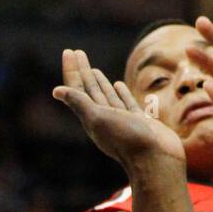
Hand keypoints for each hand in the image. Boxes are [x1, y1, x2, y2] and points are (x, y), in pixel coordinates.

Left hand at [53, 49, 185, 170]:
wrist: (156, 159)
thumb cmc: (128, 139)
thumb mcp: (99, 118)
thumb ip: (80, 103)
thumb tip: (56, 91)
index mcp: (92, 116)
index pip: (77, 88)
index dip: (72, 70)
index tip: (69, 52)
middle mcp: (104, 117)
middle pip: (89, 89)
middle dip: (82, 71)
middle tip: (77, 53)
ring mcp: (122, 119)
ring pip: (106, 96)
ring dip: (98, 81)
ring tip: (93, 69)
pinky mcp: (138, 121)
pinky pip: (125, 103)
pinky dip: (120, 93)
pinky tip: (118, 85)